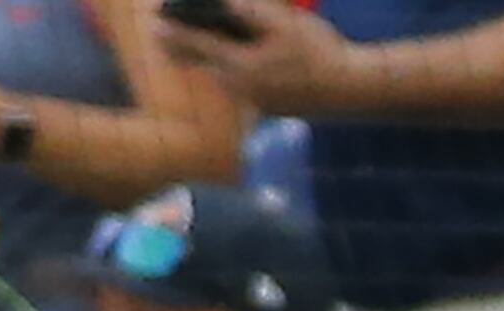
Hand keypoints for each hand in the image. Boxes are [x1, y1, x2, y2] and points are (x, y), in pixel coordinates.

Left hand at [153, 0, 370, 114]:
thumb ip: (249, 12)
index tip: (154, 25)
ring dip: (208, 59)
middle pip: (204, 64)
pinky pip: (241, 84)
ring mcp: (255, 101)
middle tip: (160, 37)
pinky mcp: (269, 107)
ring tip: (190, 45)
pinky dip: (230, 69)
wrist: (349, 89)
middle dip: (183, 49)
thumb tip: (223, 2)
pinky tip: (231, 59)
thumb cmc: (319, 53)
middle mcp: (242, 88)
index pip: (199, 44)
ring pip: (222, 76)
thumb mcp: (284, 23)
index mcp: (241, 67)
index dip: (175, 32)